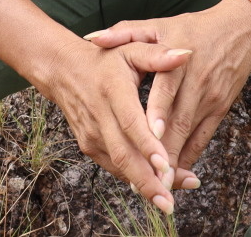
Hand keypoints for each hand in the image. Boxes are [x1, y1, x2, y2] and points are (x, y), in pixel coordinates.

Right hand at [29, 38, 192, 212]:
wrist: (65, 71)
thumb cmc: (106, 60)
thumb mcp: (131, 48)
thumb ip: (158, 55)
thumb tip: (186, 55)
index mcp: (113, 90)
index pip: (131, 122)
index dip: (147, 146)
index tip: (165, 165)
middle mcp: (100, 116)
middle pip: (124, 155)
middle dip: (147, 182)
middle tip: (169, 202)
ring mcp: (93, 135)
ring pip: (120, 167)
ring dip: (144, 186)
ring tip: (169, 200)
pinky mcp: (90, 147)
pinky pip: (115, 167)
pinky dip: (135, 180)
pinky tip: (156, 188)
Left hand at [82, 0, 250, 188]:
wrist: (241, 30)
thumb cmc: (193, 27)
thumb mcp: (159, 24)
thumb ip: (124, 32)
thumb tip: (93, 38)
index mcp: (179, 58)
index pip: (167, 89)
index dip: (158, 113)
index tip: (149, 136)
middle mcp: (197, 82)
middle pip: (179, 121)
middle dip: (163, 151)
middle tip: (146, 177)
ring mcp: (210, 98)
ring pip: (190, 135)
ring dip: (175, 161)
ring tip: (157, 185)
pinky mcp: (219, 109)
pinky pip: (203, 138)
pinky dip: (189, 157)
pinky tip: (175, 175)